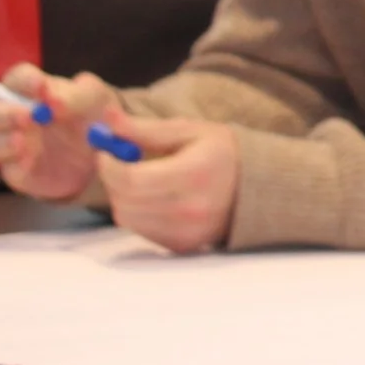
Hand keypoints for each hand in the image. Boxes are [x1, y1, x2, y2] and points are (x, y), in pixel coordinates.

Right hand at [0, 63, 115, 201]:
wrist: (109, 152)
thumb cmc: (94, 115)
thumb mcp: (94, 97)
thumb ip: (75, 94)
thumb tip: (53, 100)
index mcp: (32, 91)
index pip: (16, 79)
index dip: (24, 80)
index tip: (41, 86)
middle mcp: (15, 116)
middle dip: (6, 112)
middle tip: (29, 116)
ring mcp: (14, 145)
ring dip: (5, 140)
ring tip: (22, 140)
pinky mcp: (19, 171)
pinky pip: (8, 169)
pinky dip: (15, 164)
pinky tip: (29, 160)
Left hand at [92, 111, 238, 254]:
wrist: (259, 188)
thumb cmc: (222, 153)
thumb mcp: (190, 131)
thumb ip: (146, 129)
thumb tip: (108, 118)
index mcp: (194, 174)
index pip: (131, 179)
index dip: (108, 165)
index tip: (106, 151)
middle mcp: (191, 208)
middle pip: (125, 201)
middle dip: (112, 180)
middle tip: (119, 163)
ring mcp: (188, 231)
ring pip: (127, 218)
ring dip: (122, 198)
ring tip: (138, 180)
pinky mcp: (183, 245)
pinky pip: (140, 231)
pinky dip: (136, 213)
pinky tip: (153, 198)